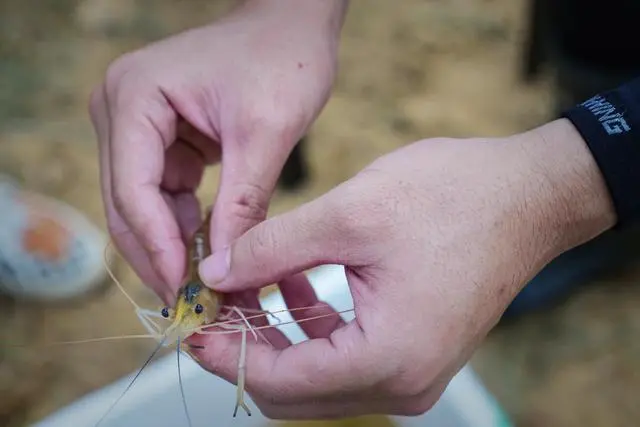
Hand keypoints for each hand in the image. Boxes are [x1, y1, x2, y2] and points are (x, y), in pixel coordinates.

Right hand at [88, 0, 347, 302]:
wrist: (291, 25)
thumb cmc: (282, 59)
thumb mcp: (265, 134)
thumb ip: (241, 204)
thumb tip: (222, 270)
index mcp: (134, 98)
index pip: (133, 190)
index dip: (158, 248)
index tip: (187, 292)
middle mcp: (121, 111)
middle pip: (127, 204)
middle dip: (160, 255)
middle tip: (193, 305)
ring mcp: (137, 126)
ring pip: (144, 207)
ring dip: (174, 246)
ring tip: (208, 287)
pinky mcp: (160, 140)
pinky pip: (164, 196)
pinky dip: (186, 226)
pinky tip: (211, 251)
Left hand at [190, 119, 614, 418]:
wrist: (526, 195)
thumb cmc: (453, 198)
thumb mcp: (350, 213)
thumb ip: (273, 249)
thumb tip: (218, 274)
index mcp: (389, 356)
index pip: (281, 382)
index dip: (227, 355)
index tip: (193, 322)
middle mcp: (404, 382)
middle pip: (295, 394)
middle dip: (247, 349)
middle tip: (218, 300)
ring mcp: (413, 373)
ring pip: (316, 379)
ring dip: (277, 338)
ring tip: (254, 282)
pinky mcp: (415, 353)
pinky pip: (344, 360)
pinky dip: (310, 331)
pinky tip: (296, 284)